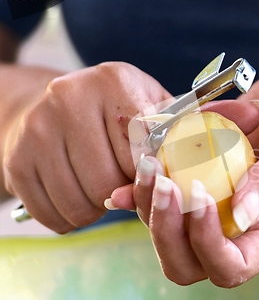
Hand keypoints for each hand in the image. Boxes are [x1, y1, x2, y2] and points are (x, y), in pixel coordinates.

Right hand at [3, 62, 172, 232]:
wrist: (48, 108)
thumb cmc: (114, 113)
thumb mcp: (150, 106)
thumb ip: (179, 133)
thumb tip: (200, 164)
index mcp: (115, 81)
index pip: (144, 147)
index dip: (153, 173)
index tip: (155, 176)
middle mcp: (69, 98)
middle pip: (110, 182)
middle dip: (123, 193)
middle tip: (124, 183)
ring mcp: (37, 130)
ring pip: (82, 205)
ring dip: (99, 209)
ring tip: (101, 187)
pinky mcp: (15, 162)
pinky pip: (55, 217)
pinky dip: (72, 218)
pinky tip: (77, 194)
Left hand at [124, 59, 258, 286]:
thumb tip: (239, 217)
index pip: (233, 265)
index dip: (205, 243)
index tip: (198, 196)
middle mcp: (247, 219)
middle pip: (191, 257)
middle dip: (165, 229)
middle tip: (161, 183)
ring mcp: (227, 194)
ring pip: (173, 226)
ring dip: (150, 201)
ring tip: (146, 162)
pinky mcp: (213, 168)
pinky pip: (173, 187)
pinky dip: (148, 181)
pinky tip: (133, 165)